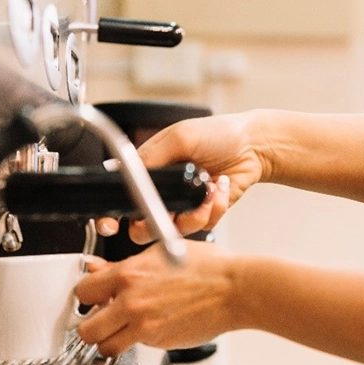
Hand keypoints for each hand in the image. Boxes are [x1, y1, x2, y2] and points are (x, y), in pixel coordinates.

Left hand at [74, 243, 242, 356]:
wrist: (235, 289)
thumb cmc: (208, 268)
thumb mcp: (161, 253)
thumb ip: (124, 266)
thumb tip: (98, 269)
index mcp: (128, 274)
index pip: (83, 291)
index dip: (87, 296)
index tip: (93, 298)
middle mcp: (131, 301)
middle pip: (85, 328)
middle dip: (91, 325)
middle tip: (100, 321)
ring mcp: (144, 325)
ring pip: (105, 346)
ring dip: (109, 341)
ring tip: (119, 332)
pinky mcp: (158, 341)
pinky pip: (134, 348)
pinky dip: (136, 342)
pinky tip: (150, 328)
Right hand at [97, 112, 266, 241]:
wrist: (254, 146)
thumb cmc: (219, 134)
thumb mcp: (180, 137)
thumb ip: (151, 157)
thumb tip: (126, 173)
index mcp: (149, 170)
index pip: (120, 197)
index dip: (110, 216)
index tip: (111, 224)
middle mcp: (162, 192)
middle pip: (142, 227)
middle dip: (157, 222)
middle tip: (171, 211)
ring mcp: (182, 206)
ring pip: (174, 230)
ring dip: (194, 212)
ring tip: (208, 188)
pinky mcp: (204, 214)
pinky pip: (202, 226)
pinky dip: (214, 208)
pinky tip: (221, 187)